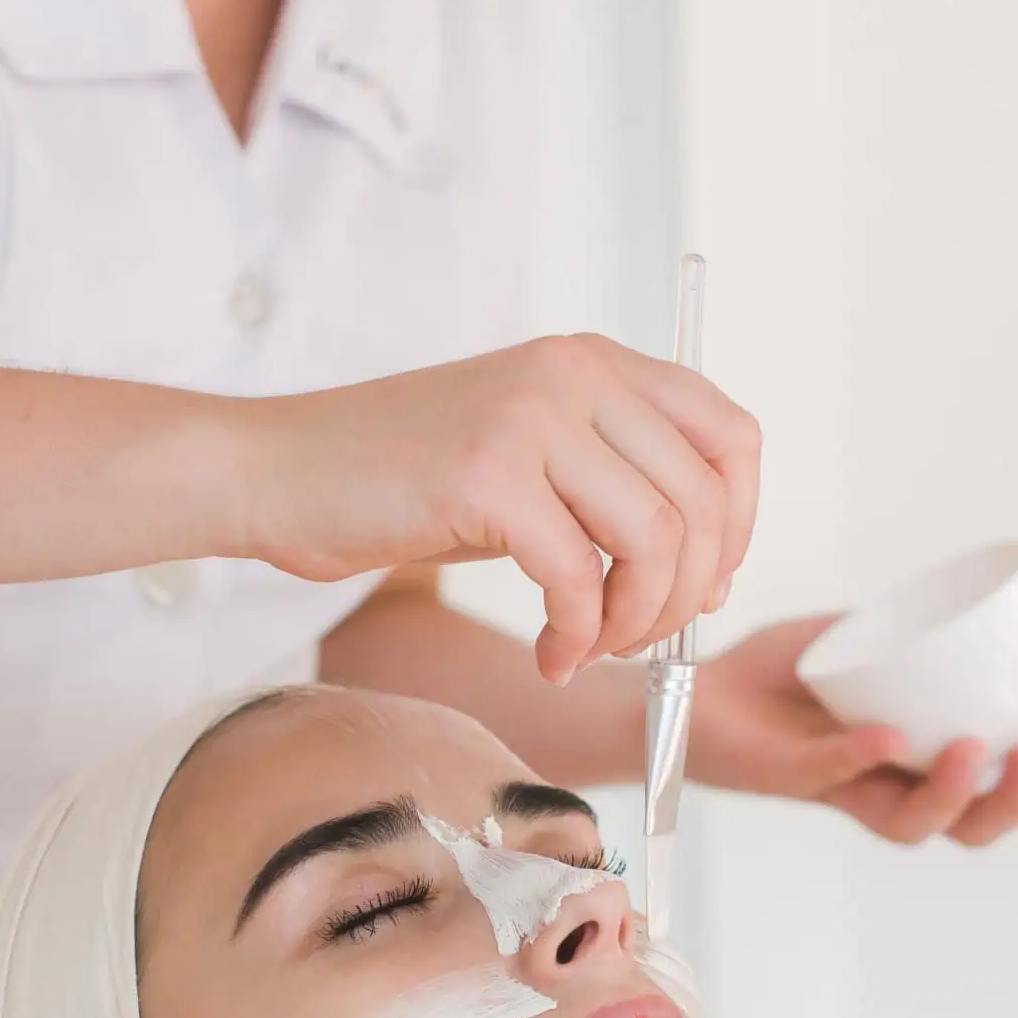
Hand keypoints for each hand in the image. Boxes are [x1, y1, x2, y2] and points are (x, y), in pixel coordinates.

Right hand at [238, 335, 759, 685]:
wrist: (279, 471)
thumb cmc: (401, 481)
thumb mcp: (529, 461)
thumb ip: (615, 493)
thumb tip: (712, 572)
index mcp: (594, 363)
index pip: (730, 436)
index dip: (739, 526)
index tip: (705, 586)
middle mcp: (572, 375)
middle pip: (703, 500)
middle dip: (688, 594)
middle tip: (639, 640)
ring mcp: (530, 418)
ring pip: (656, 540)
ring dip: (637, 622)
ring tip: (591, 648)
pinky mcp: (486, 475)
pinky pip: (577, 578)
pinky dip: (577, 637)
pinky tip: (550, 654)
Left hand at [689, 616, 1017, 845]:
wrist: (697, 690)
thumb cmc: (782, 674)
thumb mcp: (859, 639)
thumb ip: (910, 631)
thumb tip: (982, 600)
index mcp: (923, 755)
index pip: (1006, 753)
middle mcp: (890, 784)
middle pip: (976, 820)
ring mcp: (842, 787)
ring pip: (915, 824)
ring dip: (954, 794)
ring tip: (977, 749)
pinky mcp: (786, 778)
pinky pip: (831, 779)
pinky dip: (863, 758)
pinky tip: (890, 736)